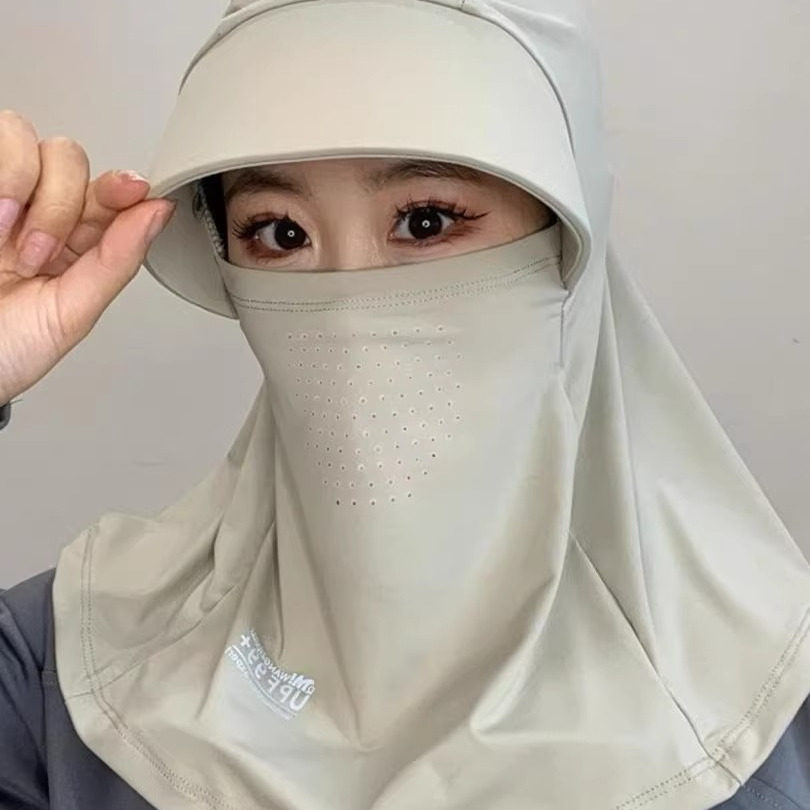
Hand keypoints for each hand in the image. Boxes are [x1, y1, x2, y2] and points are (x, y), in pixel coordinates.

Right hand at [0, 109, 175, 403]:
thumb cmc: (5, 348)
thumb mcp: (71, 313)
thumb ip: (117, 261)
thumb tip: (159, 213)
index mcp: (72, 243)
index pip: (105, 193)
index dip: (120, 185)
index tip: (131, 190)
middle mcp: (33, 212)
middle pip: (67, 157)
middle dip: (60, 203)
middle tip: (37, 255)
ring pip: (21, 137)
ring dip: (22, 185)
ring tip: (4, 240)